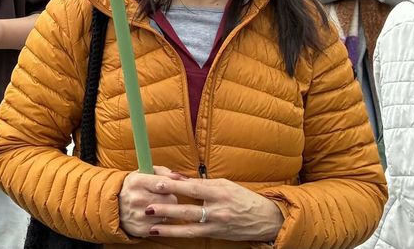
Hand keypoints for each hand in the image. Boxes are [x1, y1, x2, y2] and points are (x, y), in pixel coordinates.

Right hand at [119, 167, 186, 237]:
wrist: (115, 206)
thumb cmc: (135, 187)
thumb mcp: (144, 173)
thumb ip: (164, 172)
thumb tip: (181, 177)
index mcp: (137, 181)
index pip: (165, 183)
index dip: (173, 185)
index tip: (172, 186)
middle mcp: (137, 198)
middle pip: (171, 200)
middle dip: (170, 198)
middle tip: (163, 197)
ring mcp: (139, 215)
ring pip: (169, 214)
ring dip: (167, 211)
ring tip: (158, 207)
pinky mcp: (142, 229)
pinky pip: (164, 227)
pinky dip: (162, 222)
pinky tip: (155, 218)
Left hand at [141, 176, 284, 242]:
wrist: (264, 219)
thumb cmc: (242, 198)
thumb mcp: (224, 184)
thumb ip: (200, 182)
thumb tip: (177, 178)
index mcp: (219, 193)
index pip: (193, 189)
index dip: (175, 186)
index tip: (158, 183)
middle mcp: (218, 211)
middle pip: (188, 211)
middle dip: (167, 209)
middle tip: (148, 207)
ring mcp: (216, 225)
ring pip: (189, 228)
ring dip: (169, 228)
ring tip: (152, 227)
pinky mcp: (216, 235)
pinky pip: (194, 235)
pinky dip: (179, 234)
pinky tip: (166, 233)